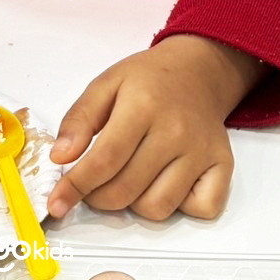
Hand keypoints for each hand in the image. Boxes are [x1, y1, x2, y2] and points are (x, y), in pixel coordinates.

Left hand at [46, 34, 266, 221]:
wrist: (198, 71)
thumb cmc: (148, 80)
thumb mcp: (106, 84)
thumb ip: (79, 119)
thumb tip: (60, 158)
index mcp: (142, 105)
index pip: (104, 159)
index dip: (76, 186)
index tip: (57, 203)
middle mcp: (175, 131)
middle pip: (127, 189)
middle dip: (98, 197)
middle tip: (92, 184)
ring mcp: (202, 151)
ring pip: (157, 207)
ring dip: (133, 204)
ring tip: (128, 178)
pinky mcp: (223, 166)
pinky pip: (199, 209)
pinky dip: (179, 207)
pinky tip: (165, 183)